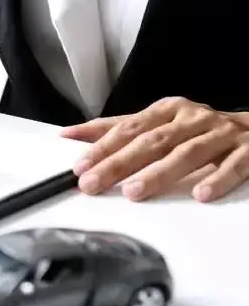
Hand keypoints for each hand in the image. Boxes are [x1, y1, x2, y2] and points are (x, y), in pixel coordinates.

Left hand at [61, 97, 248, 201]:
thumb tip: (72, 134)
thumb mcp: (161, 124)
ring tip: (134, 191)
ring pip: (188, 153)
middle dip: (119, 163)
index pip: (129, 128)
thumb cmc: (201, 130)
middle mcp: (193, 119)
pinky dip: (218, 179)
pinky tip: (201, 194)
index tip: (80, 166)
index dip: (102, 146)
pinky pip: (235, 165)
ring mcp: (222, 135)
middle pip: (152, 142)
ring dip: (159, 173)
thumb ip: (119, 130)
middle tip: (93, 182)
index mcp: (169, 111)